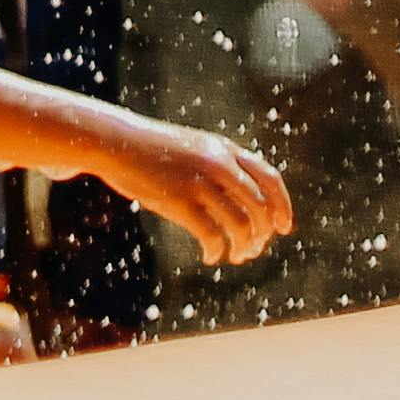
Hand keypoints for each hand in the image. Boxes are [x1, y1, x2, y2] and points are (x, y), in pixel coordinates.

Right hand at [98, 121, 293, 268]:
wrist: (115, 142)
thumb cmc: (152, 149)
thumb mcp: (194, 148)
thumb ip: (220, 165)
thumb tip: (244, 196)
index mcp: (225, 149)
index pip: (270, 179)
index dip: (282, 206)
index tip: (284, 228)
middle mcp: (219, 164)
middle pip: (259, 206)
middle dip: (263, 233)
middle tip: (254, 248)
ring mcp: (199, 182)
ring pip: (240, 224)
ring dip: (244, 246)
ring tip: (237, 256)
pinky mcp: (178, 201)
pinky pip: (210, 233)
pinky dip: (216, 250)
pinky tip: (210, 257)